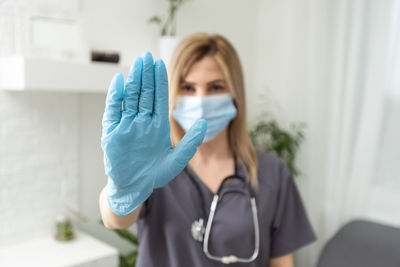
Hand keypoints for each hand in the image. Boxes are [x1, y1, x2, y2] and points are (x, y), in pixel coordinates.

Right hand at [101, 52, 206, 215]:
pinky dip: (115, 96)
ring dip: (134, 80)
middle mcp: (143, 122)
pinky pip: (113, 110)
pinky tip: (119, 81)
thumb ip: (190, 142)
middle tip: (147, 56)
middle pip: (145, 94)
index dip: (159, 81)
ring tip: (137, 64)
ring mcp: (127, 125)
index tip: (160, 63)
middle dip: (147, 75)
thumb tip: (204, 123)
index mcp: (158, 125)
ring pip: (130, 97)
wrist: (134, 188)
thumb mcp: (177, 160)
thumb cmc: (154, 175)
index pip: (159, 98)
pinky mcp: (112, 132)